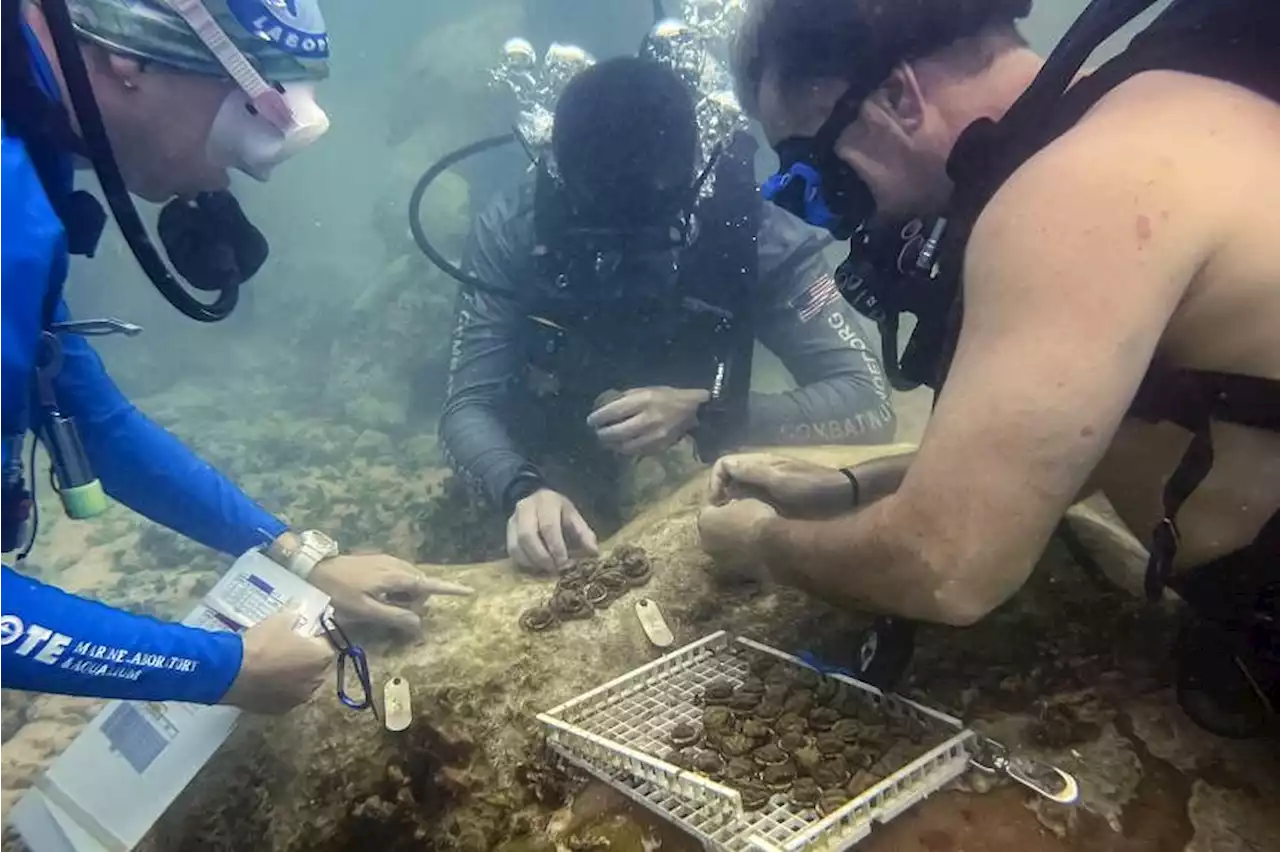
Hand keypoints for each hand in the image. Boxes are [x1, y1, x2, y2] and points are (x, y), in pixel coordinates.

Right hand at [220, 608, 332, 713]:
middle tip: (288, 650)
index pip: (326, 645)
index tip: (300, 635)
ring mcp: (299, 699)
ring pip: (303, 685)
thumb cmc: (262, 643)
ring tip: (276, 667)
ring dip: (296, 677)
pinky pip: (286, 697)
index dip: (313, 639)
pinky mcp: (281, 710)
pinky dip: (281, 690)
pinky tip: (266, 682)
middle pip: (317, 667)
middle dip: (307, 659)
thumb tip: (300, 608)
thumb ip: (295, 613)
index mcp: (322, 657)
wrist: (232, 672)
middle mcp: (317, 681)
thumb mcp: (279, 619)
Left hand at [309, 554, 473, 636]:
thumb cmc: (339, 594)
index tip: (470, 592)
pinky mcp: (379, 561)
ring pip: (409, 581)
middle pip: (420, 586)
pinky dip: (397, 588)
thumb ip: (394, 617)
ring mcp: (388, 561)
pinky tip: (379, 596)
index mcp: (396, 578)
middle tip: (391, 615)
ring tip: (381, 607)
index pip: (430, 585)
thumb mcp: (366, 611)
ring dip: (405, 596)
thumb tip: (419, 624)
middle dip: (415, 602)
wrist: (315, 569)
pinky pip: (399, 576)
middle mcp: (397, 565)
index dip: (450, 590)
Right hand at [507, 488, 598, 573]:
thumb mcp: (574, 517)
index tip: (564, 563)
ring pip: (516, 546)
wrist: (538, 501)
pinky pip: (511, 551)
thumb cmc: (560, 512)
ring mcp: (513, 519)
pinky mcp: (507, 531)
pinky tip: (537, 567)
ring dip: (532, 562)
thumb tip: (593, 553)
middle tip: (554, 569)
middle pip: (528, 536)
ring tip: (546, 569)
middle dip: (542, 557)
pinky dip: (524, 562)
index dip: (556, 547)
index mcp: (546, 501)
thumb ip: (584, 534)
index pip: (548, 526)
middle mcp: (525, 507)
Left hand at [587, 386, 709, 456]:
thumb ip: (627, 398)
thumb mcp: (646, 390)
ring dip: (613, 445)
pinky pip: (637, 452)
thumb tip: (605, 407)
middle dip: (603, 434)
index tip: (591, 421)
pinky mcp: (660, 447)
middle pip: (617, 432)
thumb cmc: (667, 396)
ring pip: (626, 446)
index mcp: (644, 400)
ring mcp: (655, 435)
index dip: (599, 418)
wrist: (694, 410)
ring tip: (607, 442)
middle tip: (598, 433)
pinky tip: (622, 446)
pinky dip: (627, 450)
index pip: (614, 411)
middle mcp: (649, 419)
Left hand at [697, 498, 777, 581]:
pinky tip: (754, 554)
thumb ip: (733, 507)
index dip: (721, 508)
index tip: (731, 505)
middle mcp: (705, 543)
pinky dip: (741, 560)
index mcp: (705, 521)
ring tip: (748, 541)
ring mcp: (717, 562)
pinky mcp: (732, 575)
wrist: (771, 548)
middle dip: (722, 529)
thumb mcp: (746, 503)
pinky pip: (735, 564)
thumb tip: (732, 509)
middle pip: (712, 534)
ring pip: (722, 551)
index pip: (709, 512)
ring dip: (731, 547)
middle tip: (739, 524)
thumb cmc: (757, 519)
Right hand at [710, 453, 854, 515]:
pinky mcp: (781, 496)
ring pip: (741, 489)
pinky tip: (756, 523)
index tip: (718, 505)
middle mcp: (762, 470)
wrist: (845, 496)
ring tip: (737, 523)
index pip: (723, 464)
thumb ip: (752, 473)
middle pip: (730, 477)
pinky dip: (749, 509)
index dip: (714, 482)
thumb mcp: (780, 481)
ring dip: (735, 504)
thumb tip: (725, 468)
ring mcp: (772, 482)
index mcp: (759, 463)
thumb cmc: (812, 489)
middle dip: (722, 495)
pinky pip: (755, 499)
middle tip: (724, 518)